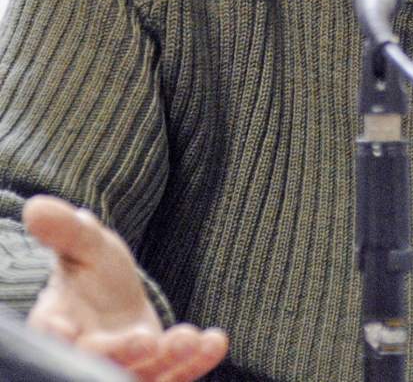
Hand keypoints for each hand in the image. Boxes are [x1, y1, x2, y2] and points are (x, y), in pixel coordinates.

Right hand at [23, 195, 227, 381]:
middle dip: (122, 353)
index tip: (68, 331)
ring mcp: (122, 372)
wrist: (116, 298)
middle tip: (146, 340)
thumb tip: (36, 207)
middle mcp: (85, 356)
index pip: (51, 335)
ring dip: (167, 360)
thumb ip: (65, 230)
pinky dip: (196, 362)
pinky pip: (176, 376)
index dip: (58, 336)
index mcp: (57, 324)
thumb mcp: (84, 244)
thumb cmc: (92, 270)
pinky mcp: (154, 379)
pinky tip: (216, 340)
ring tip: (189, 337)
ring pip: (143, 375)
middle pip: (100, 362)